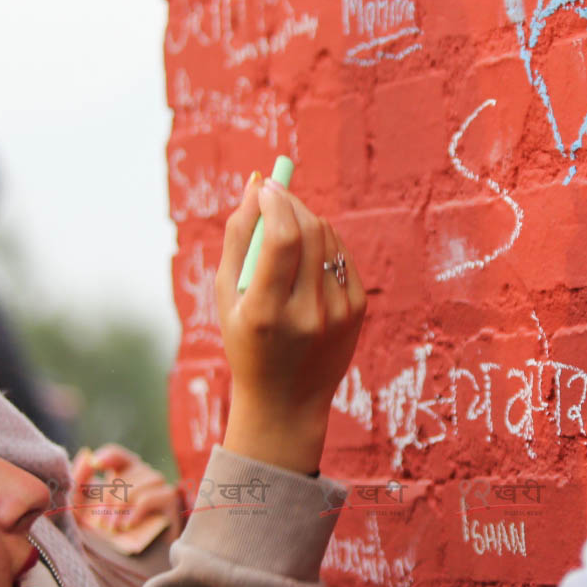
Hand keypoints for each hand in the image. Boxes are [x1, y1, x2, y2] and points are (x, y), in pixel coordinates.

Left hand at [69, 444, 181, 545]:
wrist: (127, 570)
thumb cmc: (104, 541)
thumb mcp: (82, 512)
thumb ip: (79, 483)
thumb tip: (87, 455)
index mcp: (124, 477)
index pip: (118, 454)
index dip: (108, 456)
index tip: (94, 465)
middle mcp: (145, 480)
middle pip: (129, 470)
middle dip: (110, 495)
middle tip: (100, 523)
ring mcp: (161, 491)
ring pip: (144, 480)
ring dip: (122, 504)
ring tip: (113, 529)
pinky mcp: (172, 507)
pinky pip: (153, 497)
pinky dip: (136, 510)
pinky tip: (127, 526)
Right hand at [214, 174, 365, 473]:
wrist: (285, 402)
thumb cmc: (246, 343)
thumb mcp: (228, 296)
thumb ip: (238, 237)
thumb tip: (255, 183)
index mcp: (268, 312)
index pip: (282, 239)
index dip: (276, 203)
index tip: (265, 187)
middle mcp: (308, 313)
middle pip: (309, 232)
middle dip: (291, 204)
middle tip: (275, 196)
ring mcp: (339, 314)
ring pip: (328, 239)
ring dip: (307, 221)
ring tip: (286, 230)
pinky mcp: (358, 311)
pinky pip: (342, 256)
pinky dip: (324, 245)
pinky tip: (307, 256)